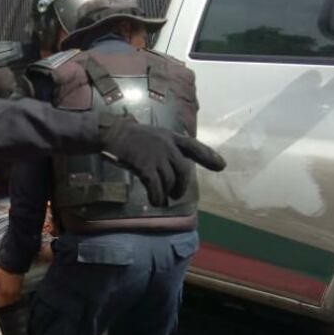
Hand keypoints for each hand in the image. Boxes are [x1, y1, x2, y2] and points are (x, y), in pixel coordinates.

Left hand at [0, 266, 23, 307]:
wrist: (14, 264)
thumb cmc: (2, 271)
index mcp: (3, 292)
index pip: (0, 303)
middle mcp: (10, 294)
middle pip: (7, 303)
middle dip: (3, 302)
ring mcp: (16, 291)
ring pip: (13, 300)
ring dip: (9, 300)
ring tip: (5, 297)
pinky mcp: (20, 287)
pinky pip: (17, 295)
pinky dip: (14, 295)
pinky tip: (11, 292)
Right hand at [100, 119, 225, 206]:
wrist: (112, 133)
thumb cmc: (132, 137)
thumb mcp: (154, 136)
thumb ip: (167, 148)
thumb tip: (176, 169)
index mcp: (170, 137)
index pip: (194, 146)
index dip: (208, 156)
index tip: (221, 166)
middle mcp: (167, 145)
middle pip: (183, 170)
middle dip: (182, 186)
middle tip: (176, 195)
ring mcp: (156, 155)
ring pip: (169, 180)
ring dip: (167, 193)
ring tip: (162, 199)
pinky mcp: (144, 166)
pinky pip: (156, 186)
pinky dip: (157, 196)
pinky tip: (155, 201)